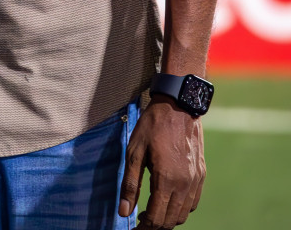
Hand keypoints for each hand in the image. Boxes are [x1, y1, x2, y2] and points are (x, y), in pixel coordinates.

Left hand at [120, 98, 205, 227]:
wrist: (179, 108)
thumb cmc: (152, 127)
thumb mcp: (133, 153)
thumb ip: (129, 184)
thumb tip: (124, 211)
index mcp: (166, 180)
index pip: (156, 217)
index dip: (144, 227)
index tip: (134, 228)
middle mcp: (185, 185)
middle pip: (171, 220)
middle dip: (155, 226)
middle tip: (140, 222)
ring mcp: (196, 181)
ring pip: (184, 214)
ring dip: (168, 218)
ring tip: (151, 213)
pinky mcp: (202, 175)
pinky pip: (193, 202)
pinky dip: (181, 209)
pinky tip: (167, 201)